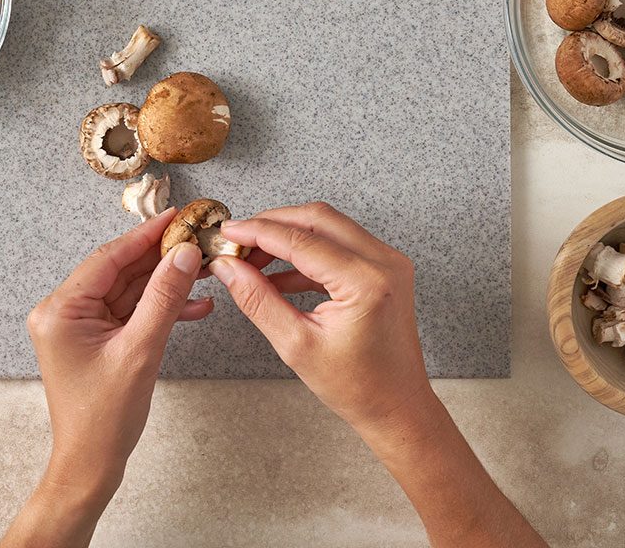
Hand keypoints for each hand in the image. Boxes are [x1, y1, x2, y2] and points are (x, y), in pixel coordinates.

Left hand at [0, 208, 209, 547]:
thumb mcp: (140, 350)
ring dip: (165, 282)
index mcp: (61, 310)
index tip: (176, 216)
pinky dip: (159, 307)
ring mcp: (79, 326)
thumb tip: (183, 254)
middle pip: (120, 270)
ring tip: (204, 272)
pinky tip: (193, 306)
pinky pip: (130, 311)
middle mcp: (63, 312)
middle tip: (197, 240)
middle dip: (161, 258)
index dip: (146, 235)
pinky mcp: (95, 339)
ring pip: (129, 289)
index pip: (109, 258)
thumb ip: (163, 298)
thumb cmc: (104, 418)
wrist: (91, 465)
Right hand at [211, 203, 545, 547]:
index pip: (300, 240)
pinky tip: (278, 274)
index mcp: (365, 281)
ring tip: (252, 258)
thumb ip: (258, 299)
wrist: (397, 407)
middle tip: (237, 240)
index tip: (227, 232)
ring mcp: (389, 262)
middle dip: (272, 224)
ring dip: (289, 236)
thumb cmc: (356, 386)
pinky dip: (307, 253)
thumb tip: (227, 268)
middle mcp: (384, 262)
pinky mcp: (385, 269)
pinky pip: (340, 246)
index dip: (257, 232)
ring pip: (329, 227)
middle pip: (317, 219)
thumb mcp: (296, 344)